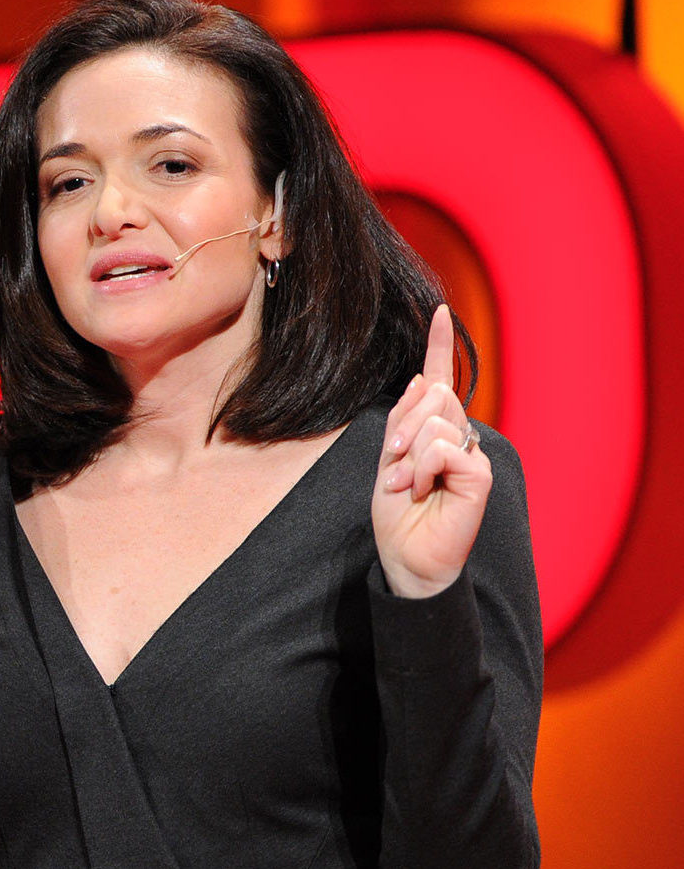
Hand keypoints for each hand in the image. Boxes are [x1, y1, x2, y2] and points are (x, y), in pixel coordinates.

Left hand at [372, 304, 491, 598]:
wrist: (406, 557)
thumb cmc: (398, 515)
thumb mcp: (388, 460)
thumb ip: (404, 421)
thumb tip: (426, 379)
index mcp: (433, 431)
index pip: (439, 381)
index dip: (438, 346)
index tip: (439, 311)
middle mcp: (457, 437)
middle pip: (433, 396)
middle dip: (402, 425)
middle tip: (393, 466)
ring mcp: (472, 454)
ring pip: (436, 421)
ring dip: (408, 456)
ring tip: (407, 486)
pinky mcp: (480, 474)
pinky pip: (445, 448)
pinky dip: (423, 469)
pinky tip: (422, 491)